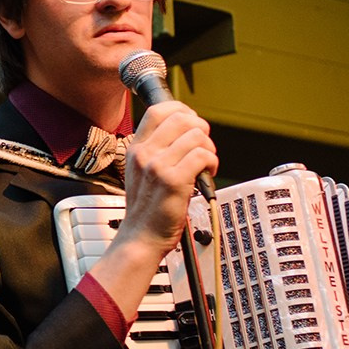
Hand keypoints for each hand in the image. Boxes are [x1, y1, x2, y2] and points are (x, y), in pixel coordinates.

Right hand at [87, 100, 216, 319]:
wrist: (140, 238)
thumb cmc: (145, 210)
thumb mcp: (141, 173)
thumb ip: (157, 151)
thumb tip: (185, 133)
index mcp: (136, 149)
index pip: (158, 111)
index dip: (181, 110)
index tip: (192, 121)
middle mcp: (145, 154)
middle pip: (182, 118)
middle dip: (201, 129)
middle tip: (203, 146)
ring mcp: (158, 167)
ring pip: (197, 136)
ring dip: (209, 148)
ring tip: (206, 164)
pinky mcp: (173, 181)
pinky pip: (202, 156)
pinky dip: (212, 162)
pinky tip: (208, 173)